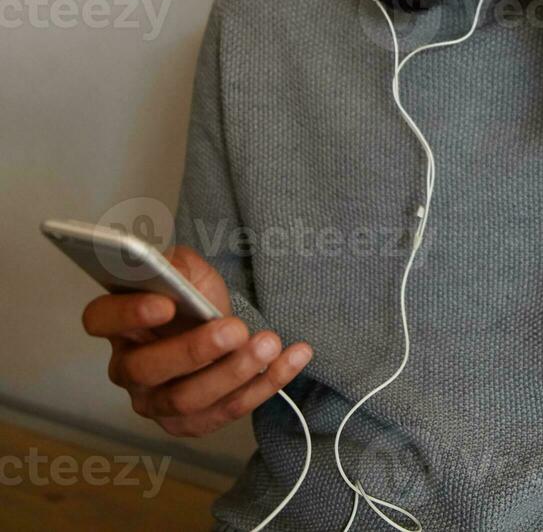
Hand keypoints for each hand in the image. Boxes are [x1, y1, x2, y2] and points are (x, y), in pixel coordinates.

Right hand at [81, 246, 312, 437]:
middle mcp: (129, 369)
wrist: (217, 324)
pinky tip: (293, 357)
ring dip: (234, 372)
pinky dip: (266, 385)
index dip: (127, 314)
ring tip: (269, 344)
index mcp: (118, 324)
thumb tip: (176, 274)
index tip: (164, 304)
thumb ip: (179, 267)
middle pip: (147, 369)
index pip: (100, 319)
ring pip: (187, 399)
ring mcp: (156, 402)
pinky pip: (227, 411)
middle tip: (235, 329)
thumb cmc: (194, 298)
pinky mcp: (191, 422)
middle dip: (194, 350)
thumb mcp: (188, 270)